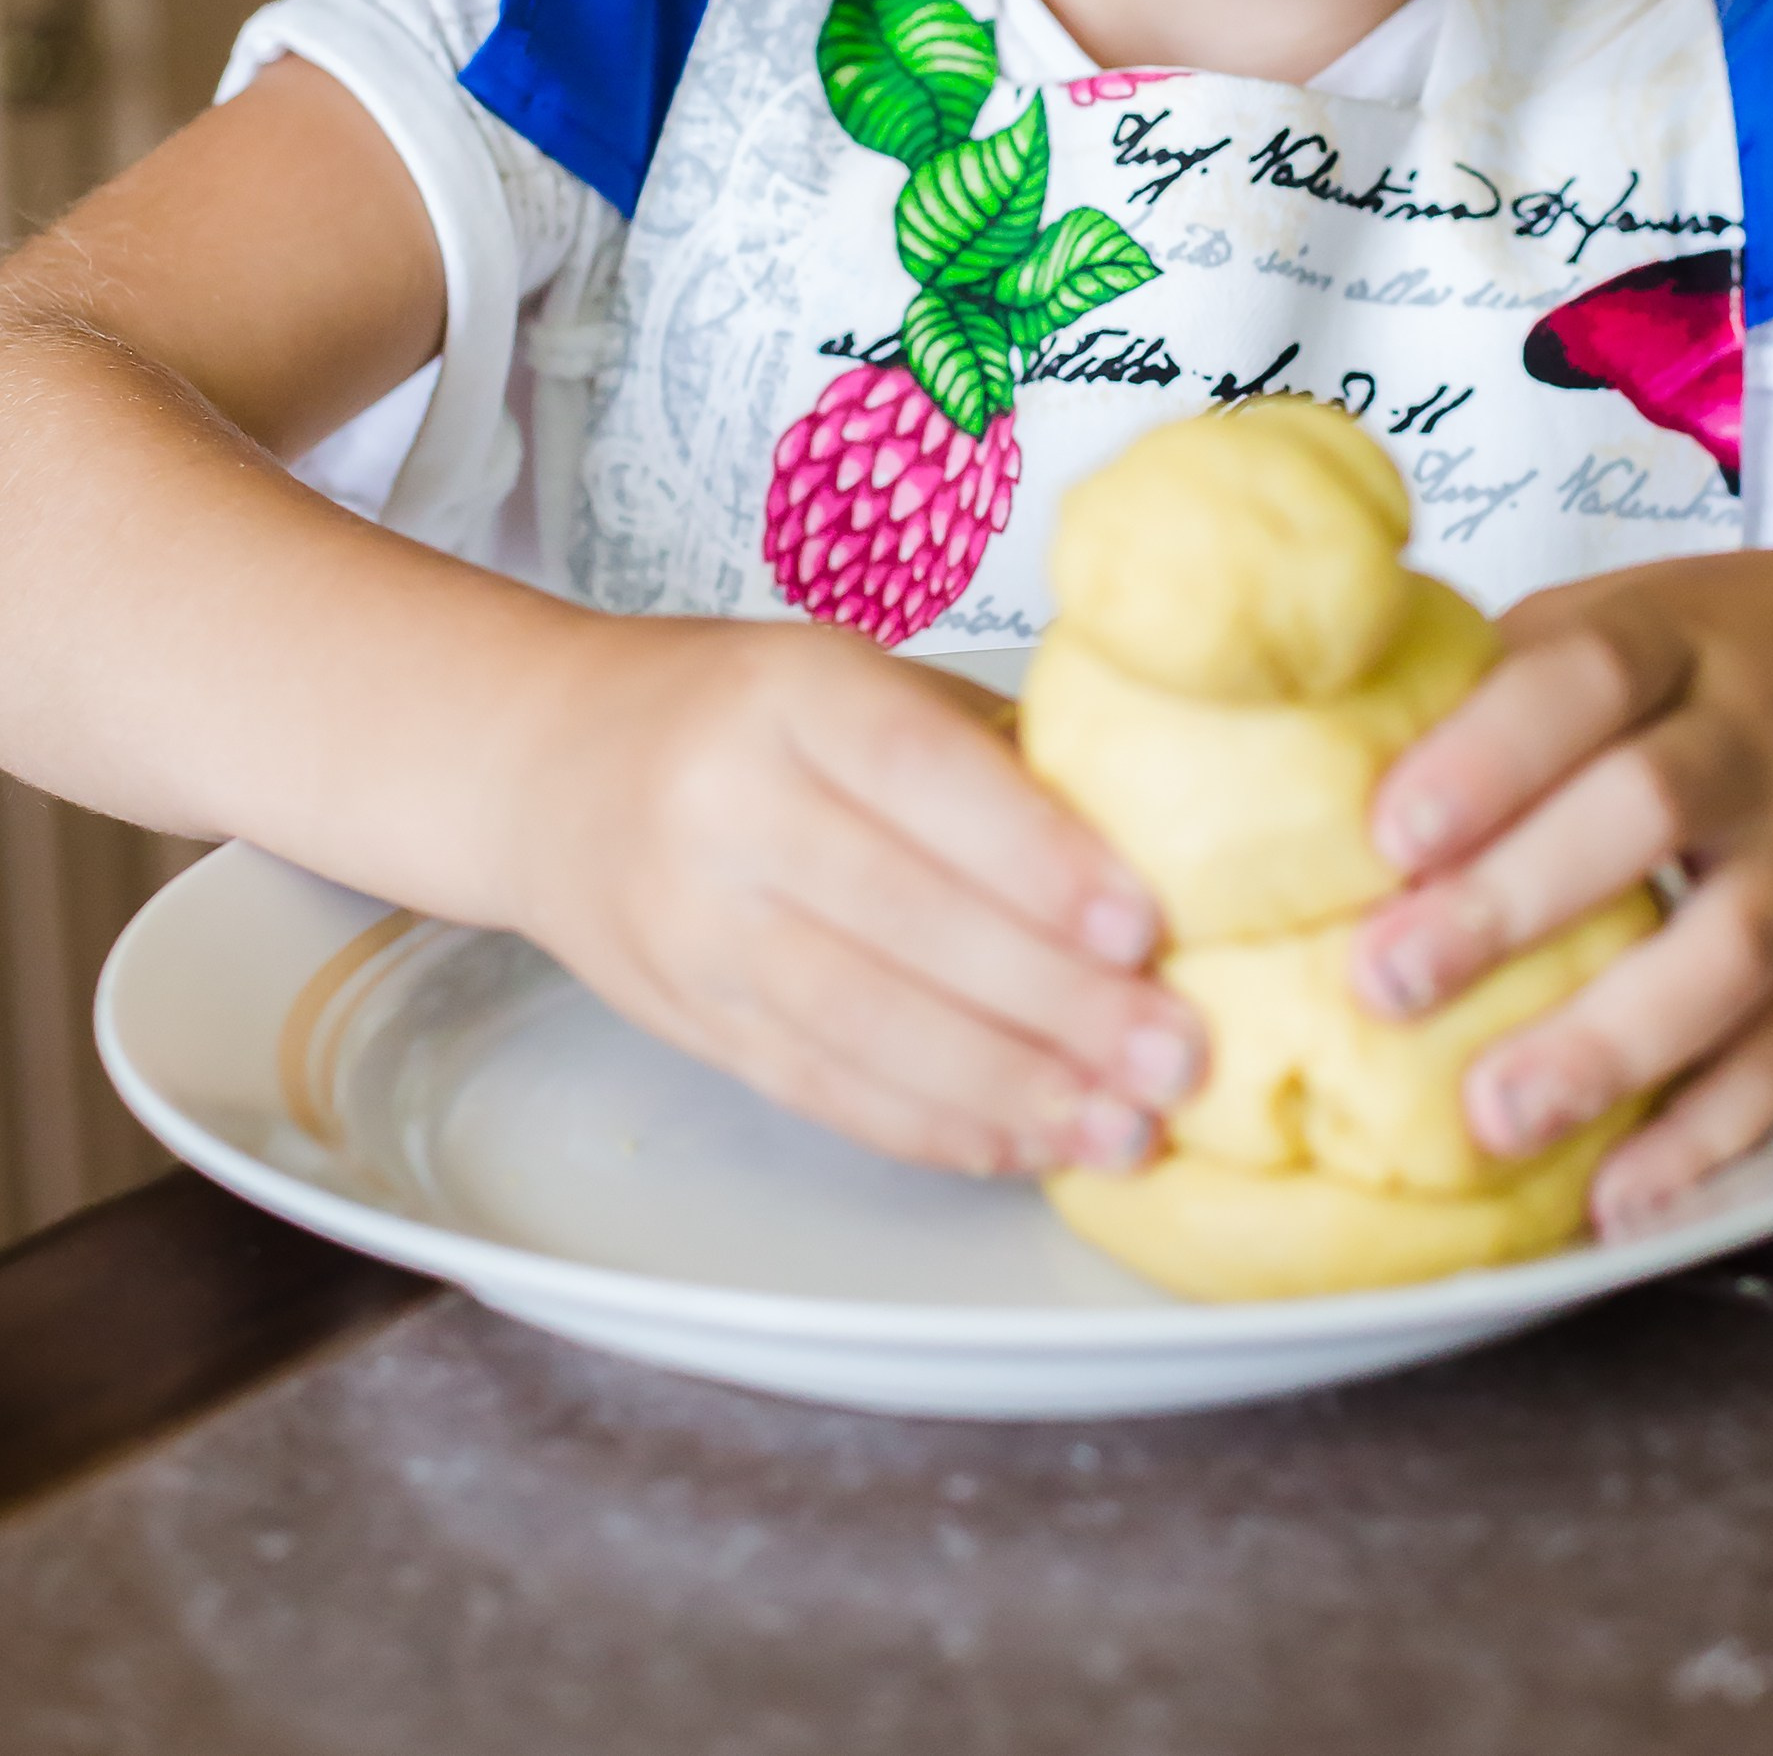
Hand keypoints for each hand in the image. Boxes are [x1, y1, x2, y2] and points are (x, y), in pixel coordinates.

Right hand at [503, 615, 1209, 1179]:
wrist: (545, 762)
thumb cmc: (740, 709)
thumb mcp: (852, 675)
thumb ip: (981, 751)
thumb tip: (1150, 843)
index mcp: (790, 692)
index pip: (924, 778)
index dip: (1038, 858)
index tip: (1146, 924)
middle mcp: (729, 806)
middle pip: (905, 920)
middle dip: (1057, 1001)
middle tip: (1178, 1051)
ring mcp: (695, 927)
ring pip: (866, 1027)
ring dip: (1011, 1091)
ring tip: (1127, 1127)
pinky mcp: (687, 1022)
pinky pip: (820, 1088)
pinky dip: (933, 1128)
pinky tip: (1026, 1145)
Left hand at [1346, 549, 1772, 1232]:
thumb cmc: (1732, 658)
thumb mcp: (1629, 618)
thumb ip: (1501, 676)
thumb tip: (1309, 739)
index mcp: (1678, 638)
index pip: (1586, 675)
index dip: (1491, 751)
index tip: (1390, 832)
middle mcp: (1756, 745)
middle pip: (1649, 810)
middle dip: (1513, 902)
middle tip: (1383, 984)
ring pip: (1726, 952)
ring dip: (1608, 1043)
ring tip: (1489, 1117)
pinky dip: (1706, 1138)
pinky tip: (1617, 1202)